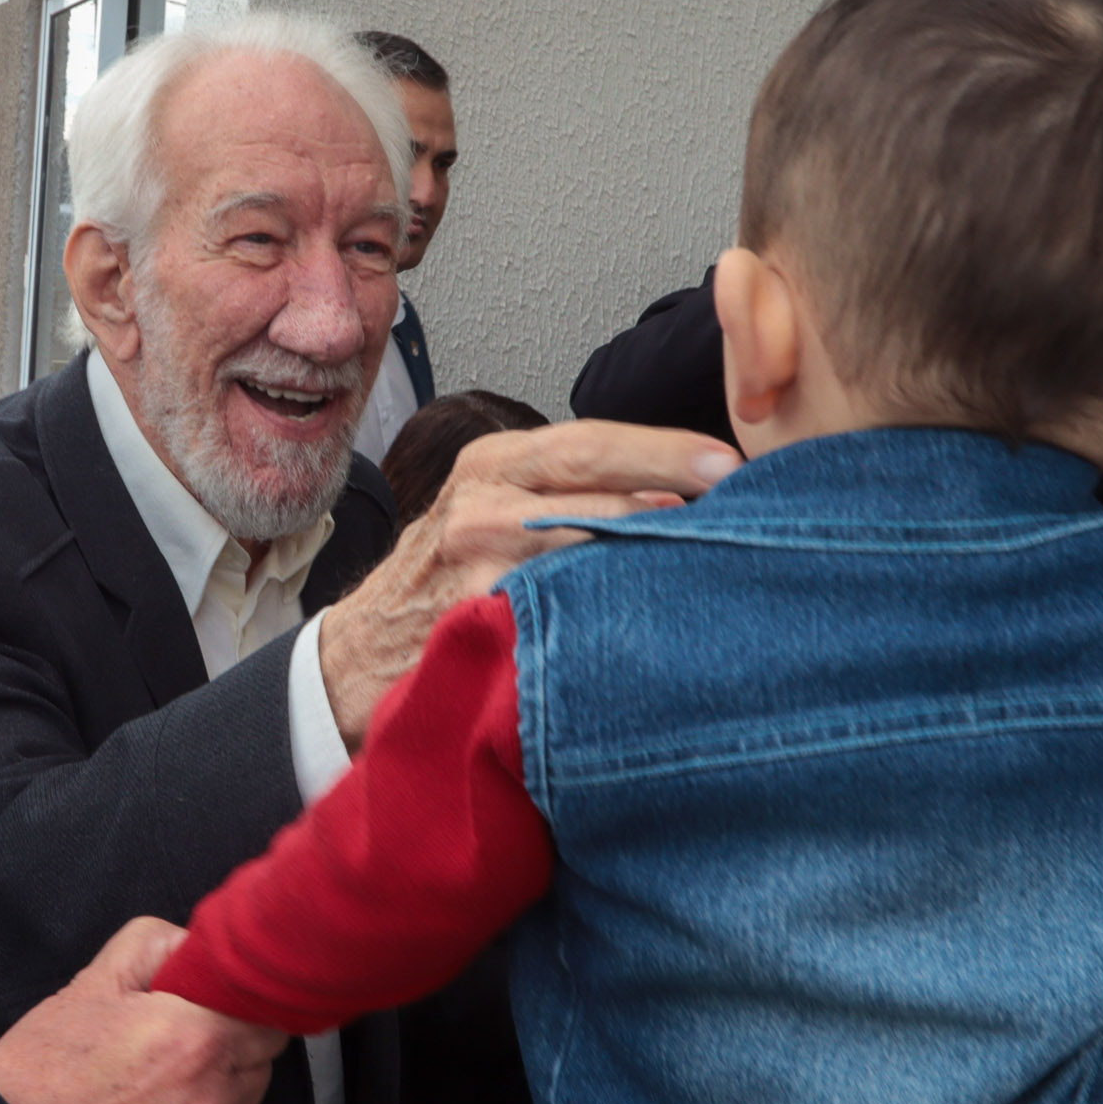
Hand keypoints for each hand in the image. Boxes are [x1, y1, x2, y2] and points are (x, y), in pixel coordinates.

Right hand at [0, 918, 288, 1103]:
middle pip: (259, 1069)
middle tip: (172, 1054)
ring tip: (155, 1098)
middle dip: (227, 1055)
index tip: (217, 1016)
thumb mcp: (96, 980)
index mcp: (197, 1040)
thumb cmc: (43, 1067)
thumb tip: (201, 949)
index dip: (242, 1013)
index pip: (271, 1020)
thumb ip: (161, 945)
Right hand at [318, 420, 740, 746]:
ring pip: (587, 545)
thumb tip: (679, 500)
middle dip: (674, 481)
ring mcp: (478, 565)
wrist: (358, 663)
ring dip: (654, 553)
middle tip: (743, 495)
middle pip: (594, 477)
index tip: (730, 462)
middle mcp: (481, 504)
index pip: (592, 440)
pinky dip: (612, 616)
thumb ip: (569, 498)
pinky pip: (563, 615)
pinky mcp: (481, 624)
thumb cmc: (444, 585)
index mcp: (492, 466)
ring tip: (718, 561)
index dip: (666, 449)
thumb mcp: (493, 515)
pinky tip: (658, 628)